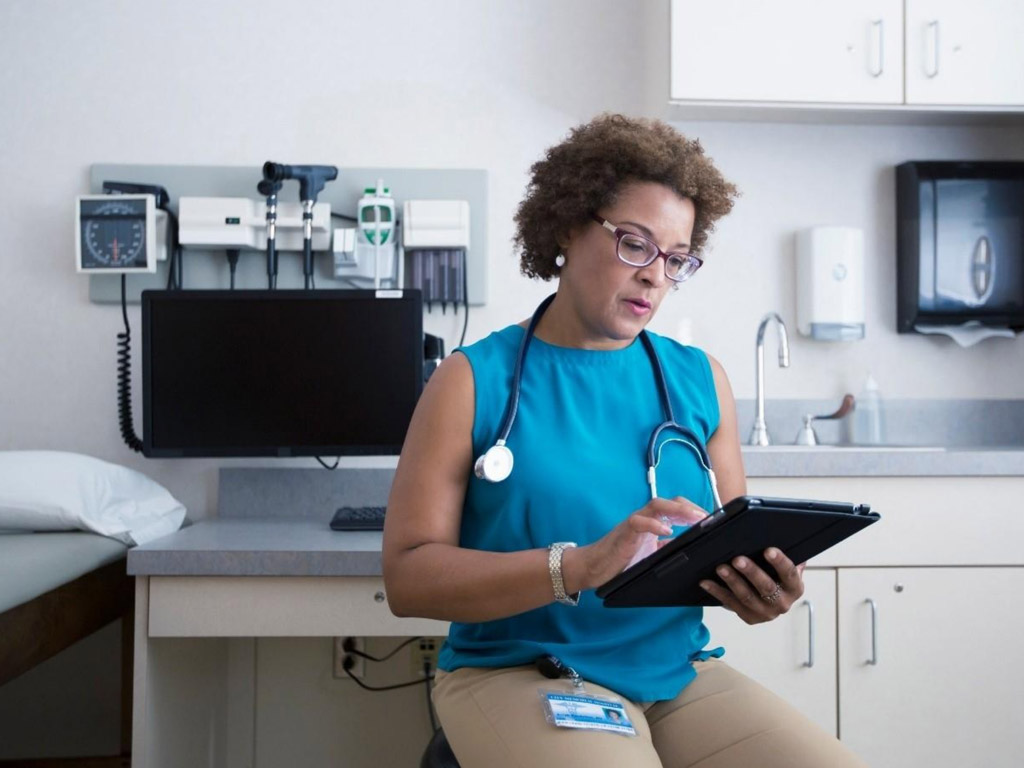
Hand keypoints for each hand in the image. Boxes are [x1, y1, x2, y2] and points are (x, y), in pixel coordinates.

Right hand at [566, 497, 707, 592]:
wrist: (594, 568)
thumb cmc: (621, 561)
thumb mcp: (651, 555)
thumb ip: (667, 548)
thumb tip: (690, 549)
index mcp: (652, 523)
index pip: (676, 508)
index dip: (694, 510)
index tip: (713, 519)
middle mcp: (644, 518)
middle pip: (670, 502)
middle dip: (691, 507)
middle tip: (709, 518)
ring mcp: (633, 523)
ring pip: (656, 505)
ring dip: (678, 510)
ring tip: (696, 519)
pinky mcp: (624, 532)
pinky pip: (639, 522)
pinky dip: (654, 524)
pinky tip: (666, 531)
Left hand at [699, 548, 804, 623]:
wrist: (771, 599)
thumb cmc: (775, 574)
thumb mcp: (782, 565)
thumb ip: (784, 551)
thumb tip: (775, 533)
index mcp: (794, 587)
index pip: (789, 574)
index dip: (780, 562)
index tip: (768, 550)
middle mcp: (783, 603)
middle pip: (766, 587)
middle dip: (751, 572)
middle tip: (737, 559)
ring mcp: (766, 613)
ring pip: (747, 597)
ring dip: (732, 581)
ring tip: (720, 568)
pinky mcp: (750, 618)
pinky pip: (731, 604)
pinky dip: (717, 592)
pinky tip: (706, 582)